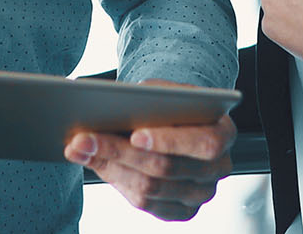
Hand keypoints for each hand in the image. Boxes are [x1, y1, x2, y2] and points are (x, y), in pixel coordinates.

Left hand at [64, 85, 235, 221]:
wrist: (179, 122)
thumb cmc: (173, 104)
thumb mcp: (166, 92)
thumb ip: (147, 99)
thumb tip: (107, 105)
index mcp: (224, 134)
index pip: (203, 144)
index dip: (169, 141)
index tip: (135, 134)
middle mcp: (218, 169)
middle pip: (167, 169)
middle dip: (120, 152)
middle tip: (83, 138)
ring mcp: (200, 194)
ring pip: (150, 189)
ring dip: (109, 168)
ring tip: (79, 149)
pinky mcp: (181, 211)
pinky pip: (146, 204)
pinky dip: (116, 182)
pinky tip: (95, 163)